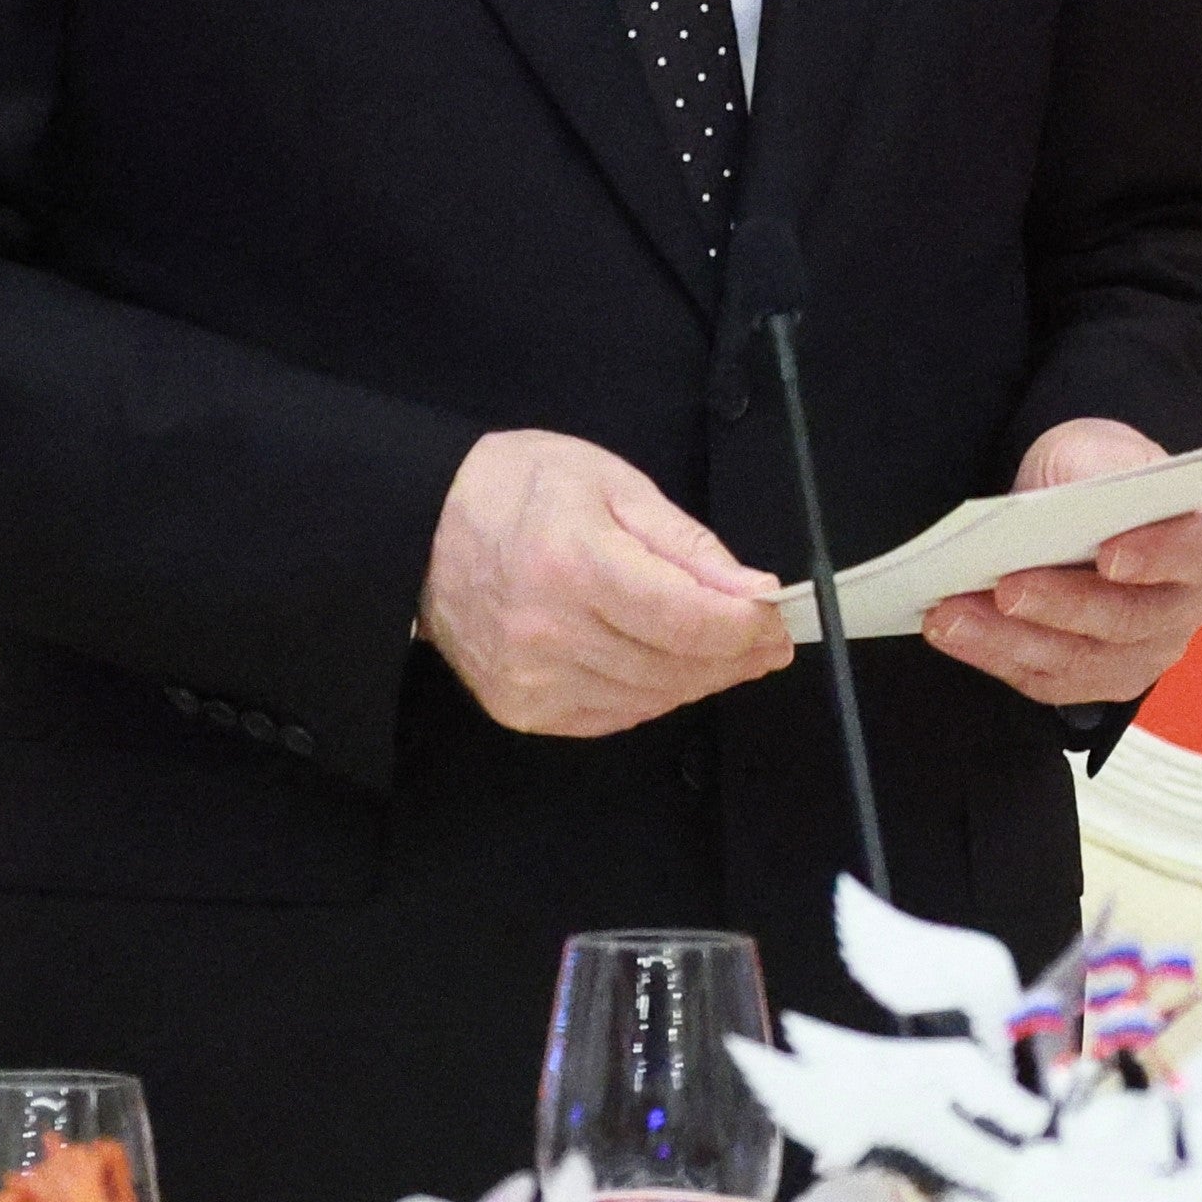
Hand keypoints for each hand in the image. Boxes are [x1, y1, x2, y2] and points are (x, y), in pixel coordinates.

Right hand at [419, 428, 790, 735]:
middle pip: (675, 666)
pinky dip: (652, 695)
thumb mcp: (615, 486)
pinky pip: (611, 715)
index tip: (777, 618)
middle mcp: (549, 632)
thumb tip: (752, 590)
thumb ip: (687, 545)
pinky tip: (670, 670)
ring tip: (726, 652)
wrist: (424, 528)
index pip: (687, 619)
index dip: (746, 627)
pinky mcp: (519, 708)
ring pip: (650, 698)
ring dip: (699, 679)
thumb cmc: (520, 491)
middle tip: (767, 640)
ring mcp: (530, 679)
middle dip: (735, 655)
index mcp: (575, 564)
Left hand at [922, 417, 1201, 704]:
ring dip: (1009, 639)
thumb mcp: (1099, 452)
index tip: (1109, 553)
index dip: (1155, 554)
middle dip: (1061, 604)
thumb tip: (1052, 508)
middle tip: (1008, 586)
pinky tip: (950, 631)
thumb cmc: (1099, 479)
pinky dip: (991, 655)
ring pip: (1078, 659)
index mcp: (1201, 542)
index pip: (1191, 551)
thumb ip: (1088, 475)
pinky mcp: (1093, 679)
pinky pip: (1043, 679)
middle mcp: (1182, 610)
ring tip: (952, 615)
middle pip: (1126, 618)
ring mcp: (1141, 654)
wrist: (1087, 513)